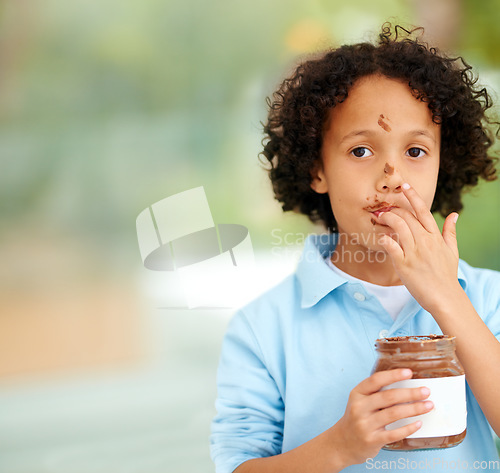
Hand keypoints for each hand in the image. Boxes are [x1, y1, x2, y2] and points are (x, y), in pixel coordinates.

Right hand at [335, 369, 431, 464]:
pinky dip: (409, 427)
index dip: (393, 375)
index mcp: (357, 394)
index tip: (409, 372)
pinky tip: (418, 423)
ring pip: (394, 413)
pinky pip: (395, 433)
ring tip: (428, 405)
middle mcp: (359, 407)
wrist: (343, 442)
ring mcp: (365, 424)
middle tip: (425, 391)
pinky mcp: (372, 440)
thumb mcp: (360, 401)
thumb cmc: (356, 418)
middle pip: (389, 397)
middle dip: (410, 393)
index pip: (376, 380)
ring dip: (414, 409)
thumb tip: (406, 386)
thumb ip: (376, 394)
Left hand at [377, 183, 461, 313]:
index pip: (423, 211)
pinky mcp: (403, 264)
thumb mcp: (452, 251)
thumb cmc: (446, 274)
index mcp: (435, 237)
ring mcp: (414, 252)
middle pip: (407, 217)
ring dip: (387, 219)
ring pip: (398, 227)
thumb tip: (454, 214)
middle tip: (384, 209)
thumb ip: (450, 231)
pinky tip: (380, 237)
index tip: (404, 186)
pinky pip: (391, 246)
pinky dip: (383, 239)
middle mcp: (425, 241)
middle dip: (394, 210)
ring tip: (380, 218)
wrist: (445, 297)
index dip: (413, 196)